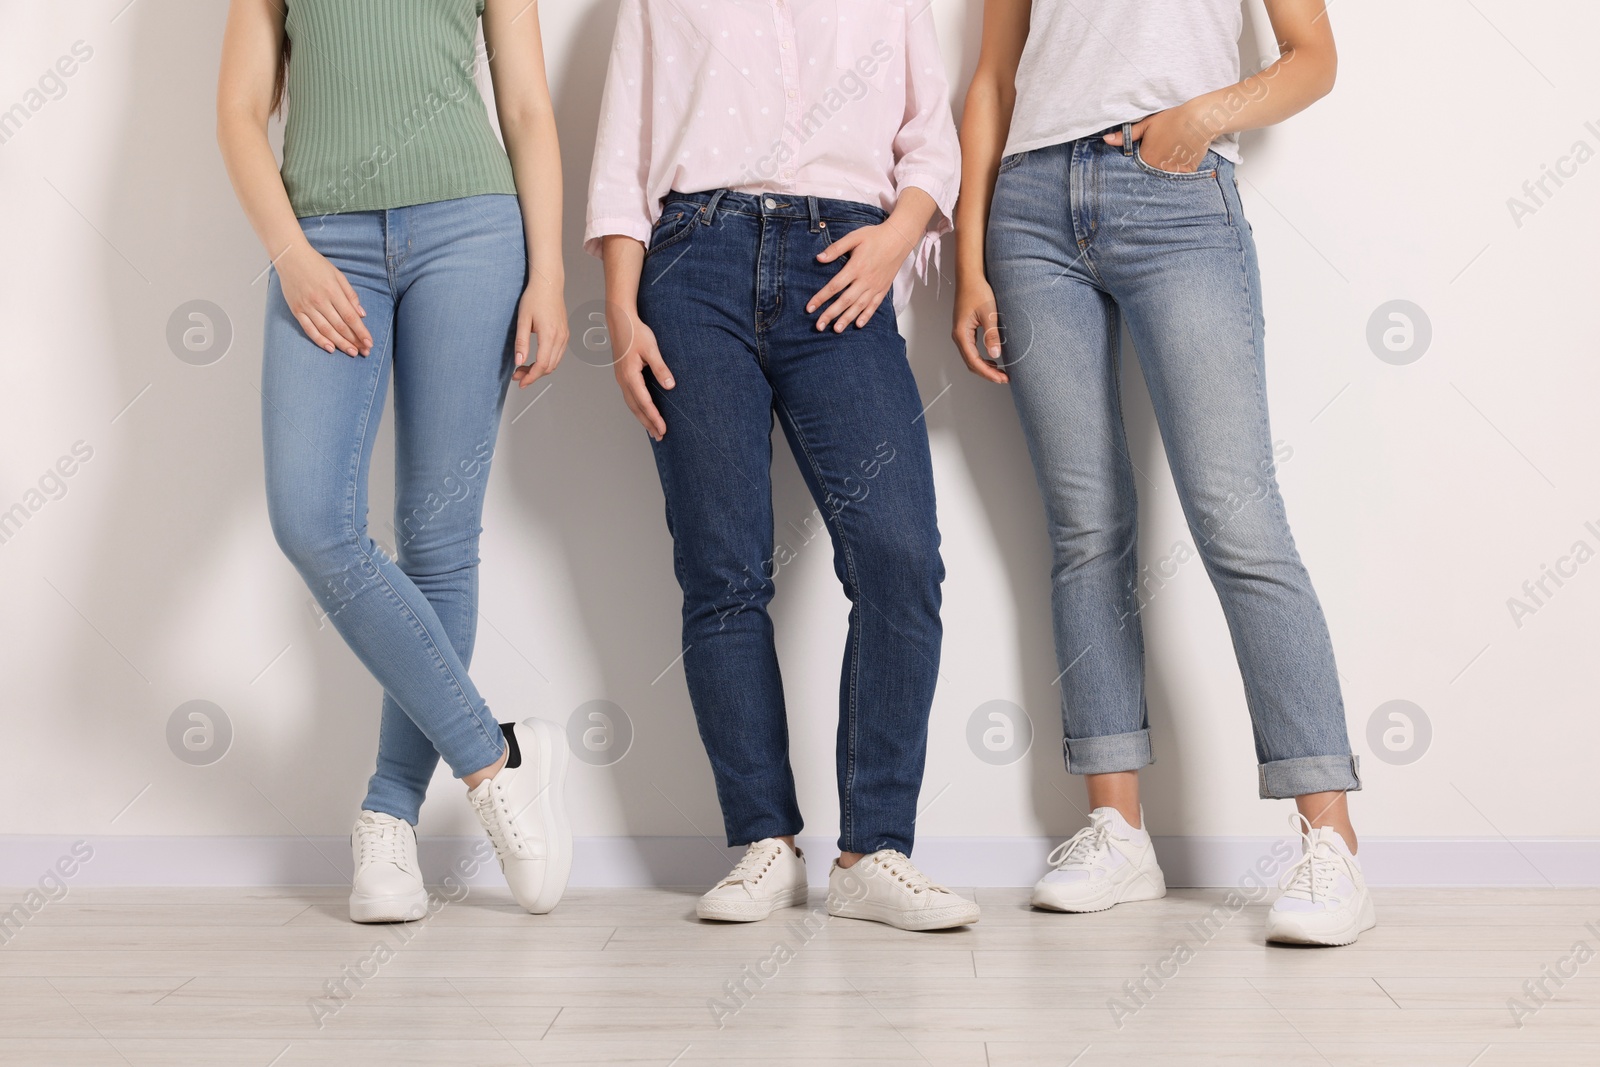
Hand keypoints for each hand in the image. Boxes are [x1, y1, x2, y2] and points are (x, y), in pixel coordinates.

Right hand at [277, 244, 372, 356]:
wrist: (290, 257)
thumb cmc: (316, 265)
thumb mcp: (338, 275)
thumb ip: (350, 295)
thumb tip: (362, 314)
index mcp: (332, 291)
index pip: (350, 317)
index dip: (361, 332)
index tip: (369, 343)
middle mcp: (320, 301)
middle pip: (340, 326)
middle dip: (354, 341)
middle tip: (364, 352)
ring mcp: (307, 306)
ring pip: (326, 330)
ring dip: (340, 343)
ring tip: (351, 352)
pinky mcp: (296, 310)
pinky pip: (309, 329)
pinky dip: (320, 340)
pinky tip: (330, 348)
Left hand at [512, 273, 568, 388]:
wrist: (549, 284)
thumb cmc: (535, 298)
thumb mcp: (523, 320)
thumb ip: (521, 342)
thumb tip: (519, 361)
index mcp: (550, 335)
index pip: (542, 365)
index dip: (531, 377)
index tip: (521, 382)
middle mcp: (560, 338)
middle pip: (549, 367)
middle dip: (533, 375)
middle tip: (518, 375)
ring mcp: (564, 337)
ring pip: (554, 363)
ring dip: (540, 369)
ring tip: (524, 369)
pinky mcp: (565, 334)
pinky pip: (558, 355)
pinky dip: (547, 362)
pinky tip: (536, 360)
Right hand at [607, 302, 673, 440]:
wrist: (620, 320)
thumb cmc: (636, 333)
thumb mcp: (651, 349)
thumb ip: (661, 368)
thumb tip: (670, 386)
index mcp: (630, 375)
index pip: (644, 402)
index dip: (654, 417)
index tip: (663, 429)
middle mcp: (623, 380)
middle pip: (636, 408)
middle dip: (648, 423)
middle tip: (660, 436)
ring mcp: (621, 378)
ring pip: (631, 404)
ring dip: (642, 418)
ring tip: (652, 430)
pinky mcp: (623, 375)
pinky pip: (630, 397)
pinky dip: (637, 408)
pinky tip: (643, 412)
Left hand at [807, 219, 915, 332]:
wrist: (899, 238)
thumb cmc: (875, 236)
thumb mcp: (853, 237)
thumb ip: (836, 248)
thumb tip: (819, 258)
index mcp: (856, 267)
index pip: (834, 286)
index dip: (820, 298)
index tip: (809, 308)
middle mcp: (865, 280)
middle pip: (845, 301)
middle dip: (830, 314)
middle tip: (818, 326)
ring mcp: (875, 286)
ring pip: (859, 306)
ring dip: (846, 319)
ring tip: (836, 329)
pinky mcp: (883, 289)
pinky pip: (874, 305)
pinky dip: (866, 316)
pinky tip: (858, 325)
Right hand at [952, 275, 1007, 383]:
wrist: (970, 277)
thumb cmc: (977, 291)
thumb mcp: (989, 314)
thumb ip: (992, 336)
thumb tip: (996, 355)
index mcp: (962, 334)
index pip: (974, 361)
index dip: (988, 373)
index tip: (1001, 378)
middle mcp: (959, 336)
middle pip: (971, 363)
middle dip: (987, 373)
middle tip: (1004, 378)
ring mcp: (961, 333)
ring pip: (971, 358)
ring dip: (985, 366)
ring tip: (1000, 371)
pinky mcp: (965, 330)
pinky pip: (972, 349)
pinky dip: (982, 358)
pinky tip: (993, 358)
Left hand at [1103, 103, 1213, 173]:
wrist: (1197, 119)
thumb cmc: (1171, 119)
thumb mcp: (1146, 125)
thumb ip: (1126, 135)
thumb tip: (1105, 140)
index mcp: (1145, 158)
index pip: (1140, 168)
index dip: (1145, 162)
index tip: (1150, 157)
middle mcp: (1157, 168)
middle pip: (1152, 174)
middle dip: (1155, 169)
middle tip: (1164, 155)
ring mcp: (1172, 171)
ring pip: (1166, 177)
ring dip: (1167, 171)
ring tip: (1174, 155)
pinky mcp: (1187, 172)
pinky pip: (1181, 177)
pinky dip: (1181, 172)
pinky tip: (1183, 158)